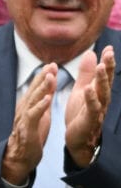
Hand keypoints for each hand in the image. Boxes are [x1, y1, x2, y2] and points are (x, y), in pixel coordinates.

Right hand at [1, 63, 54, 184]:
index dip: (43, 76)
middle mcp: (24, 110)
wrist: (20, 158)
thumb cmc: (31, 136)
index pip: (36, 88)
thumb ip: (44, 99)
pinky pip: (34, 116)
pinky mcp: (27, 129)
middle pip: (33, 91)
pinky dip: (40, 106)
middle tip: (51, 65)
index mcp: (28, 107)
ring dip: (41, 88)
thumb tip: (49, 85)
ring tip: (51, 77)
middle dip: (42, 77)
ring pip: (33, 101)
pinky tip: (48, 99)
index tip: (52, 64)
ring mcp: (24, 119)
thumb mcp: (41, 114)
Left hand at [65, 46, 113, 167]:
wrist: (77, 140)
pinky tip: (88, 89)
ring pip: (102, 93)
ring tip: (101, 66)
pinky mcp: (89, 120)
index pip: (104, 75)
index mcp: (99, 92)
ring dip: (102, 80)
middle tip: (109, 53)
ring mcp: (97, 110)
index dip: (107, 62)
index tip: (109, 47)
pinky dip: (91, 98)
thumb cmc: (80, 114)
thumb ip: (86, 74)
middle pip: (106, 81)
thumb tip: (91, 53)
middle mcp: (102, 100)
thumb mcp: (82, 90)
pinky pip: (92, 109)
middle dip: (108, 67)